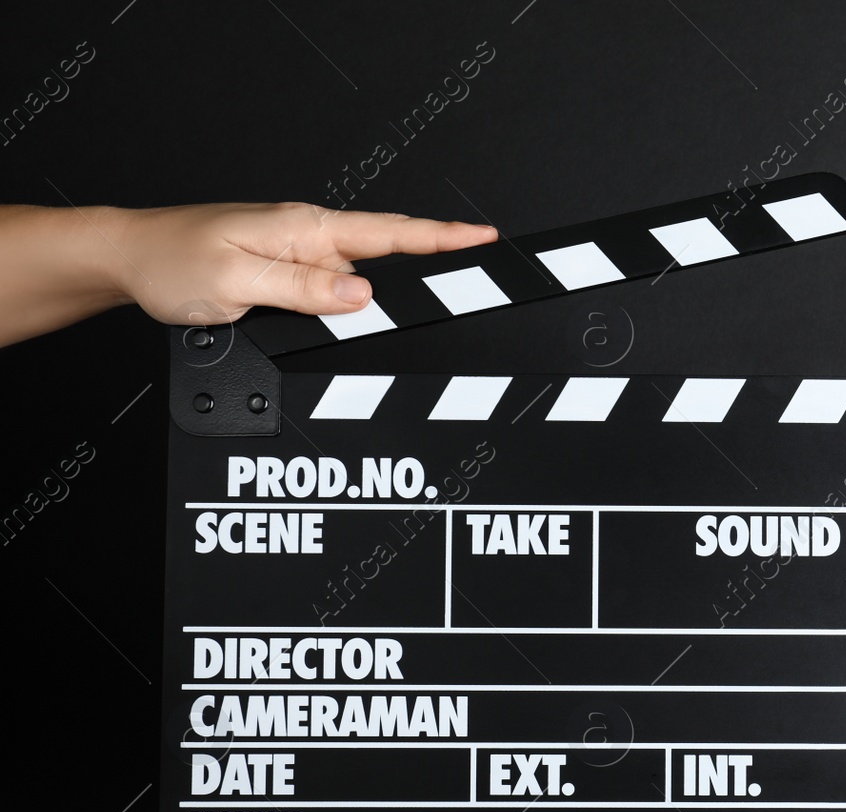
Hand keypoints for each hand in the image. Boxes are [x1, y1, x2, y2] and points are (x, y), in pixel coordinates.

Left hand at [110, 201, 497, 323]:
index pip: (390, 233)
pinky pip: (334, 289)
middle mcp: (308, 237)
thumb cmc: (171, 262)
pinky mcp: (290, 273)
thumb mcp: (238, 282)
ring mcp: (300, 254)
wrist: (128, 258)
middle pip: (388, 256)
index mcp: (304, 229)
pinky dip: (352, 304)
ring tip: (416, 306)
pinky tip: (350, 316)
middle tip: (479, 280)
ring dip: (387, 295)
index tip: (485, 240)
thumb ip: (304, 289)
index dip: (443, 238)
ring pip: (361, 280)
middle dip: (434, 267)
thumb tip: (363, 295)